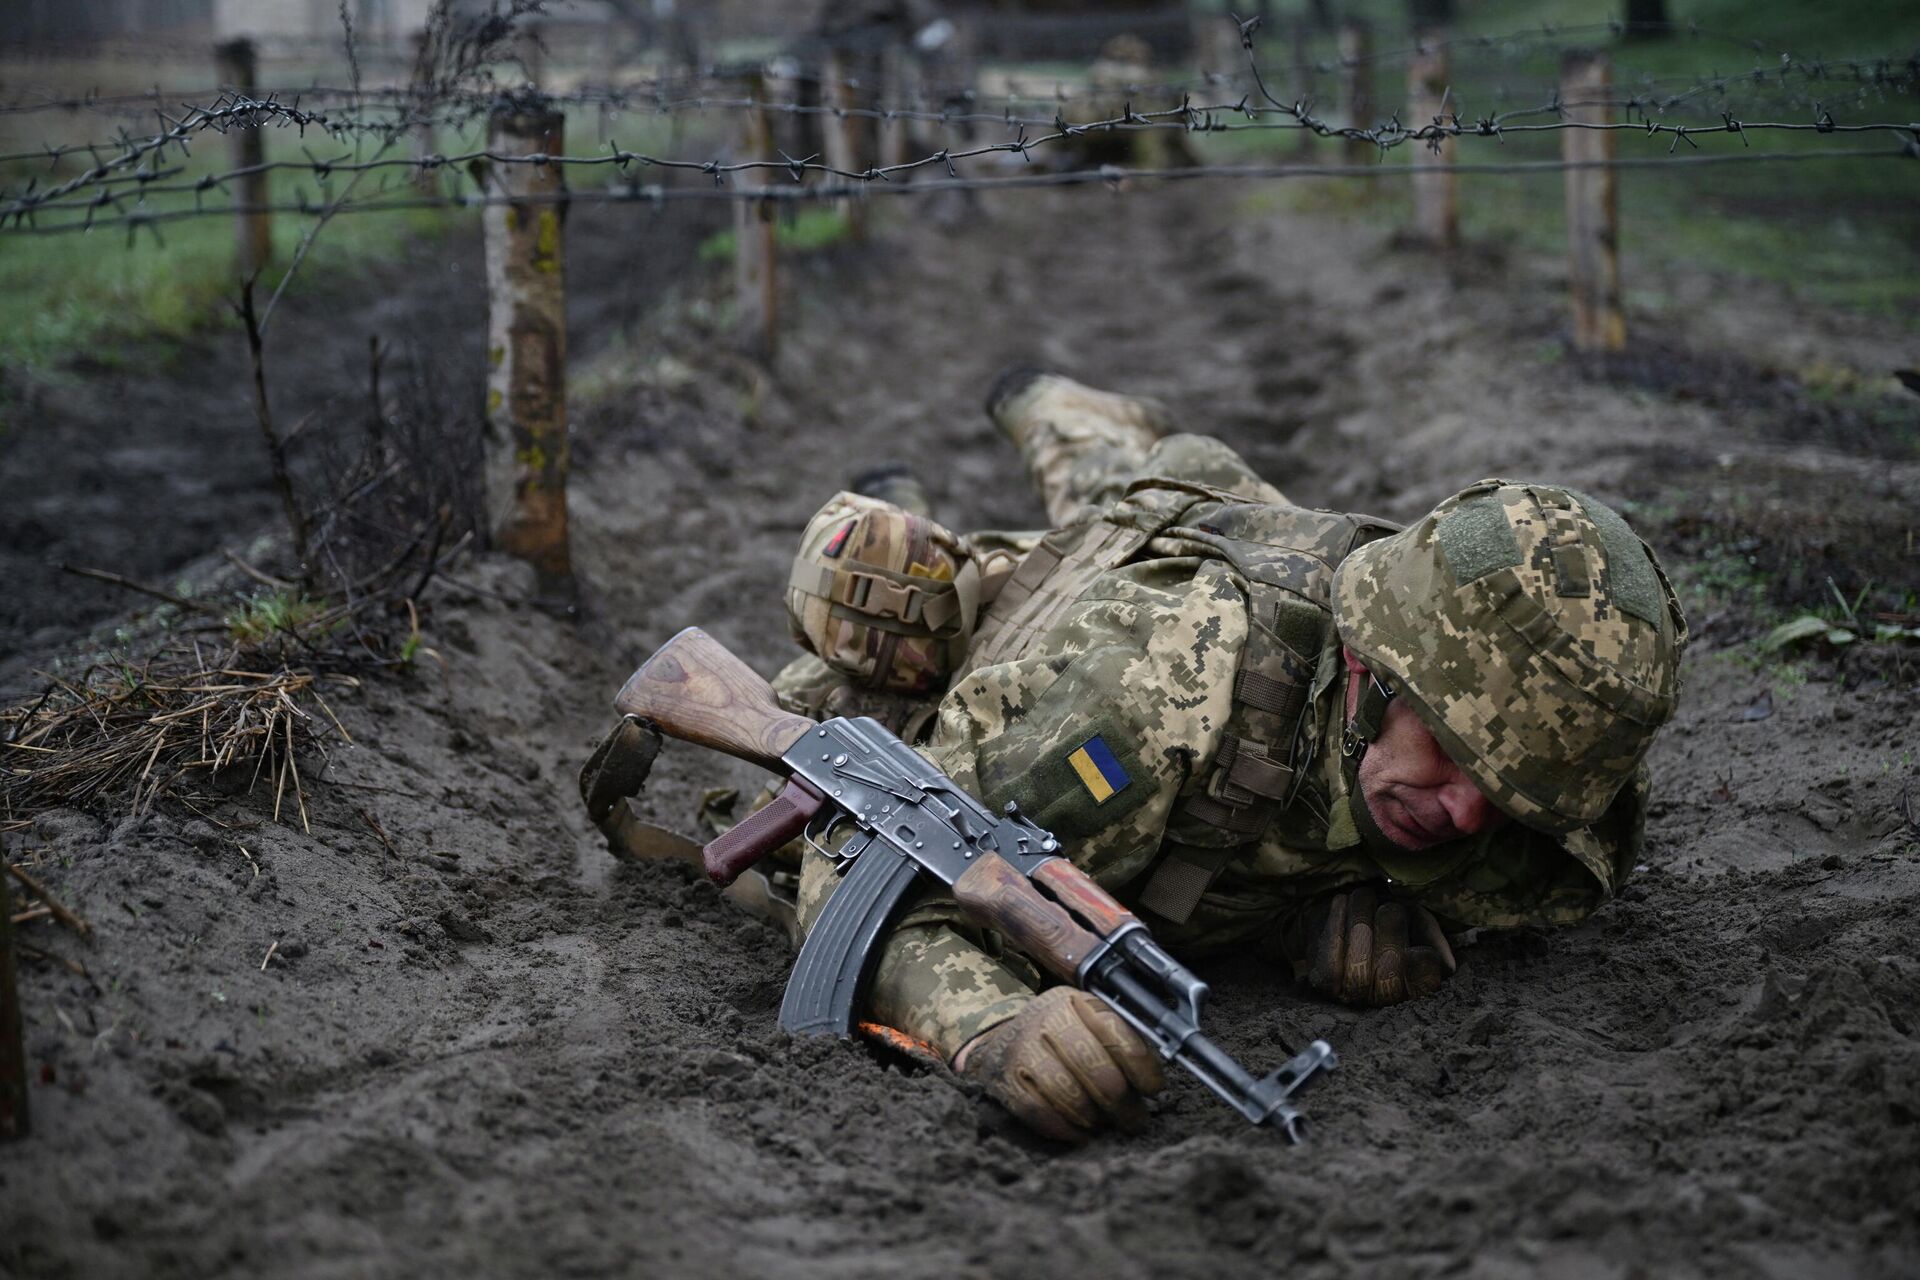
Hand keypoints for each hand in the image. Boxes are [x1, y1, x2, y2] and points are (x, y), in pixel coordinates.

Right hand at [953, 988, 1164, 1143]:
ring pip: (1069, 1093)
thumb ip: (1122, 1044)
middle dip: (1122, 1102)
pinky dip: (1066, 1128)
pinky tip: (1081, 1133)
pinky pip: (1041, 1112)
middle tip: (1134, 1120)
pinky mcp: (1006, 1079)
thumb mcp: (1091, 1022)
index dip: (1140, 1066)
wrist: (1004, 1039)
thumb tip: (1152, 1086)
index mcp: (1077, 1002)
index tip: (1153, 1089)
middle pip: (1095, 1067)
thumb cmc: (1063, 1036)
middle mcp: (1048, 1020)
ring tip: (1106, 1125)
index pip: (1116, 1032)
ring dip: (1094, 1117)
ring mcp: (1024, 1049)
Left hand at [1304, 885, 1456, 1006]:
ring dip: (1361, 923)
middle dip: (1390, 938)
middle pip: (1388, 981)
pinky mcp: (1325, 983)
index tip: (1416, 948)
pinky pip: (1331, 965)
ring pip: (1358, 971)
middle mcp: (1384, 999)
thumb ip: (1432, 937)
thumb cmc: (1387, 915)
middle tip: (1390, 907)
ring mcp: (1353, 994)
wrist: (1344, 907)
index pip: (1423, 987)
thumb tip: (1447, 967)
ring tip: (1364, 896)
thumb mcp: (1417, 919)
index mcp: (1414, 985)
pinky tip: (1342, 902)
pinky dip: (1336, 927)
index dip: (1420, 971)